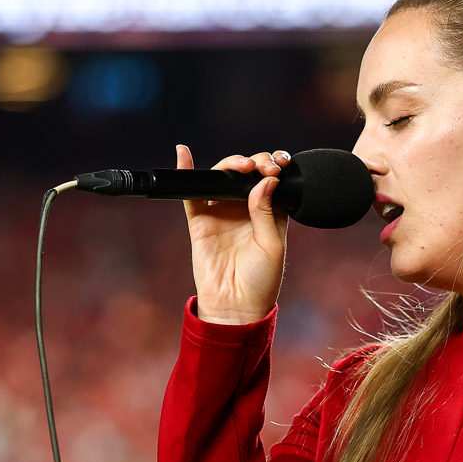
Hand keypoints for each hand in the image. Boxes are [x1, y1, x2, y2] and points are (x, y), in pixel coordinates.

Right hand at [180, 145, 291, 324]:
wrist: (236, 307)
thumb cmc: (262, 281)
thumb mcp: (272, 245)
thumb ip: (267, 212)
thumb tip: (265, 180)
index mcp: (268, 214)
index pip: (269, 181)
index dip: (273, 168)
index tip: (277, 167)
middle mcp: (244, 210)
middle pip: (245, 175)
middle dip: (255, 162)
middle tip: (262, 166)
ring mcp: (221, 213)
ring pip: (221, 179)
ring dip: (231, 165)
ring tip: (241, 166)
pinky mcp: (200, 222)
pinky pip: (191, 193)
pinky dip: (187, 172)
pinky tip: (184, 154)